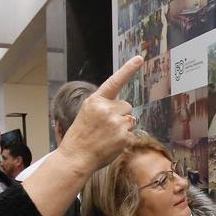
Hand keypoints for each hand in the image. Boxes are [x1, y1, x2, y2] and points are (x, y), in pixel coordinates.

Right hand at [57, 56, 143, 173]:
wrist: (76, 157)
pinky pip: (132, 134)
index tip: (140, 58)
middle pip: (127, 105)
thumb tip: (123, 107)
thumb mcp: (87, 113)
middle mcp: (107, 109)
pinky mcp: (124, 137)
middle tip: (107, 127)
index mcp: (96, 101)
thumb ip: (103, 106)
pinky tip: (112, 144)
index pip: (114, 81)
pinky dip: (125, 140)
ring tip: (108, 136)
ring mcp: (116, 123)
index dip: (128, 69)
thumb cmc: (80, 137)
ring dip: (124, 127)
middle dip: (121, 114)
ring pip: (131, 119)